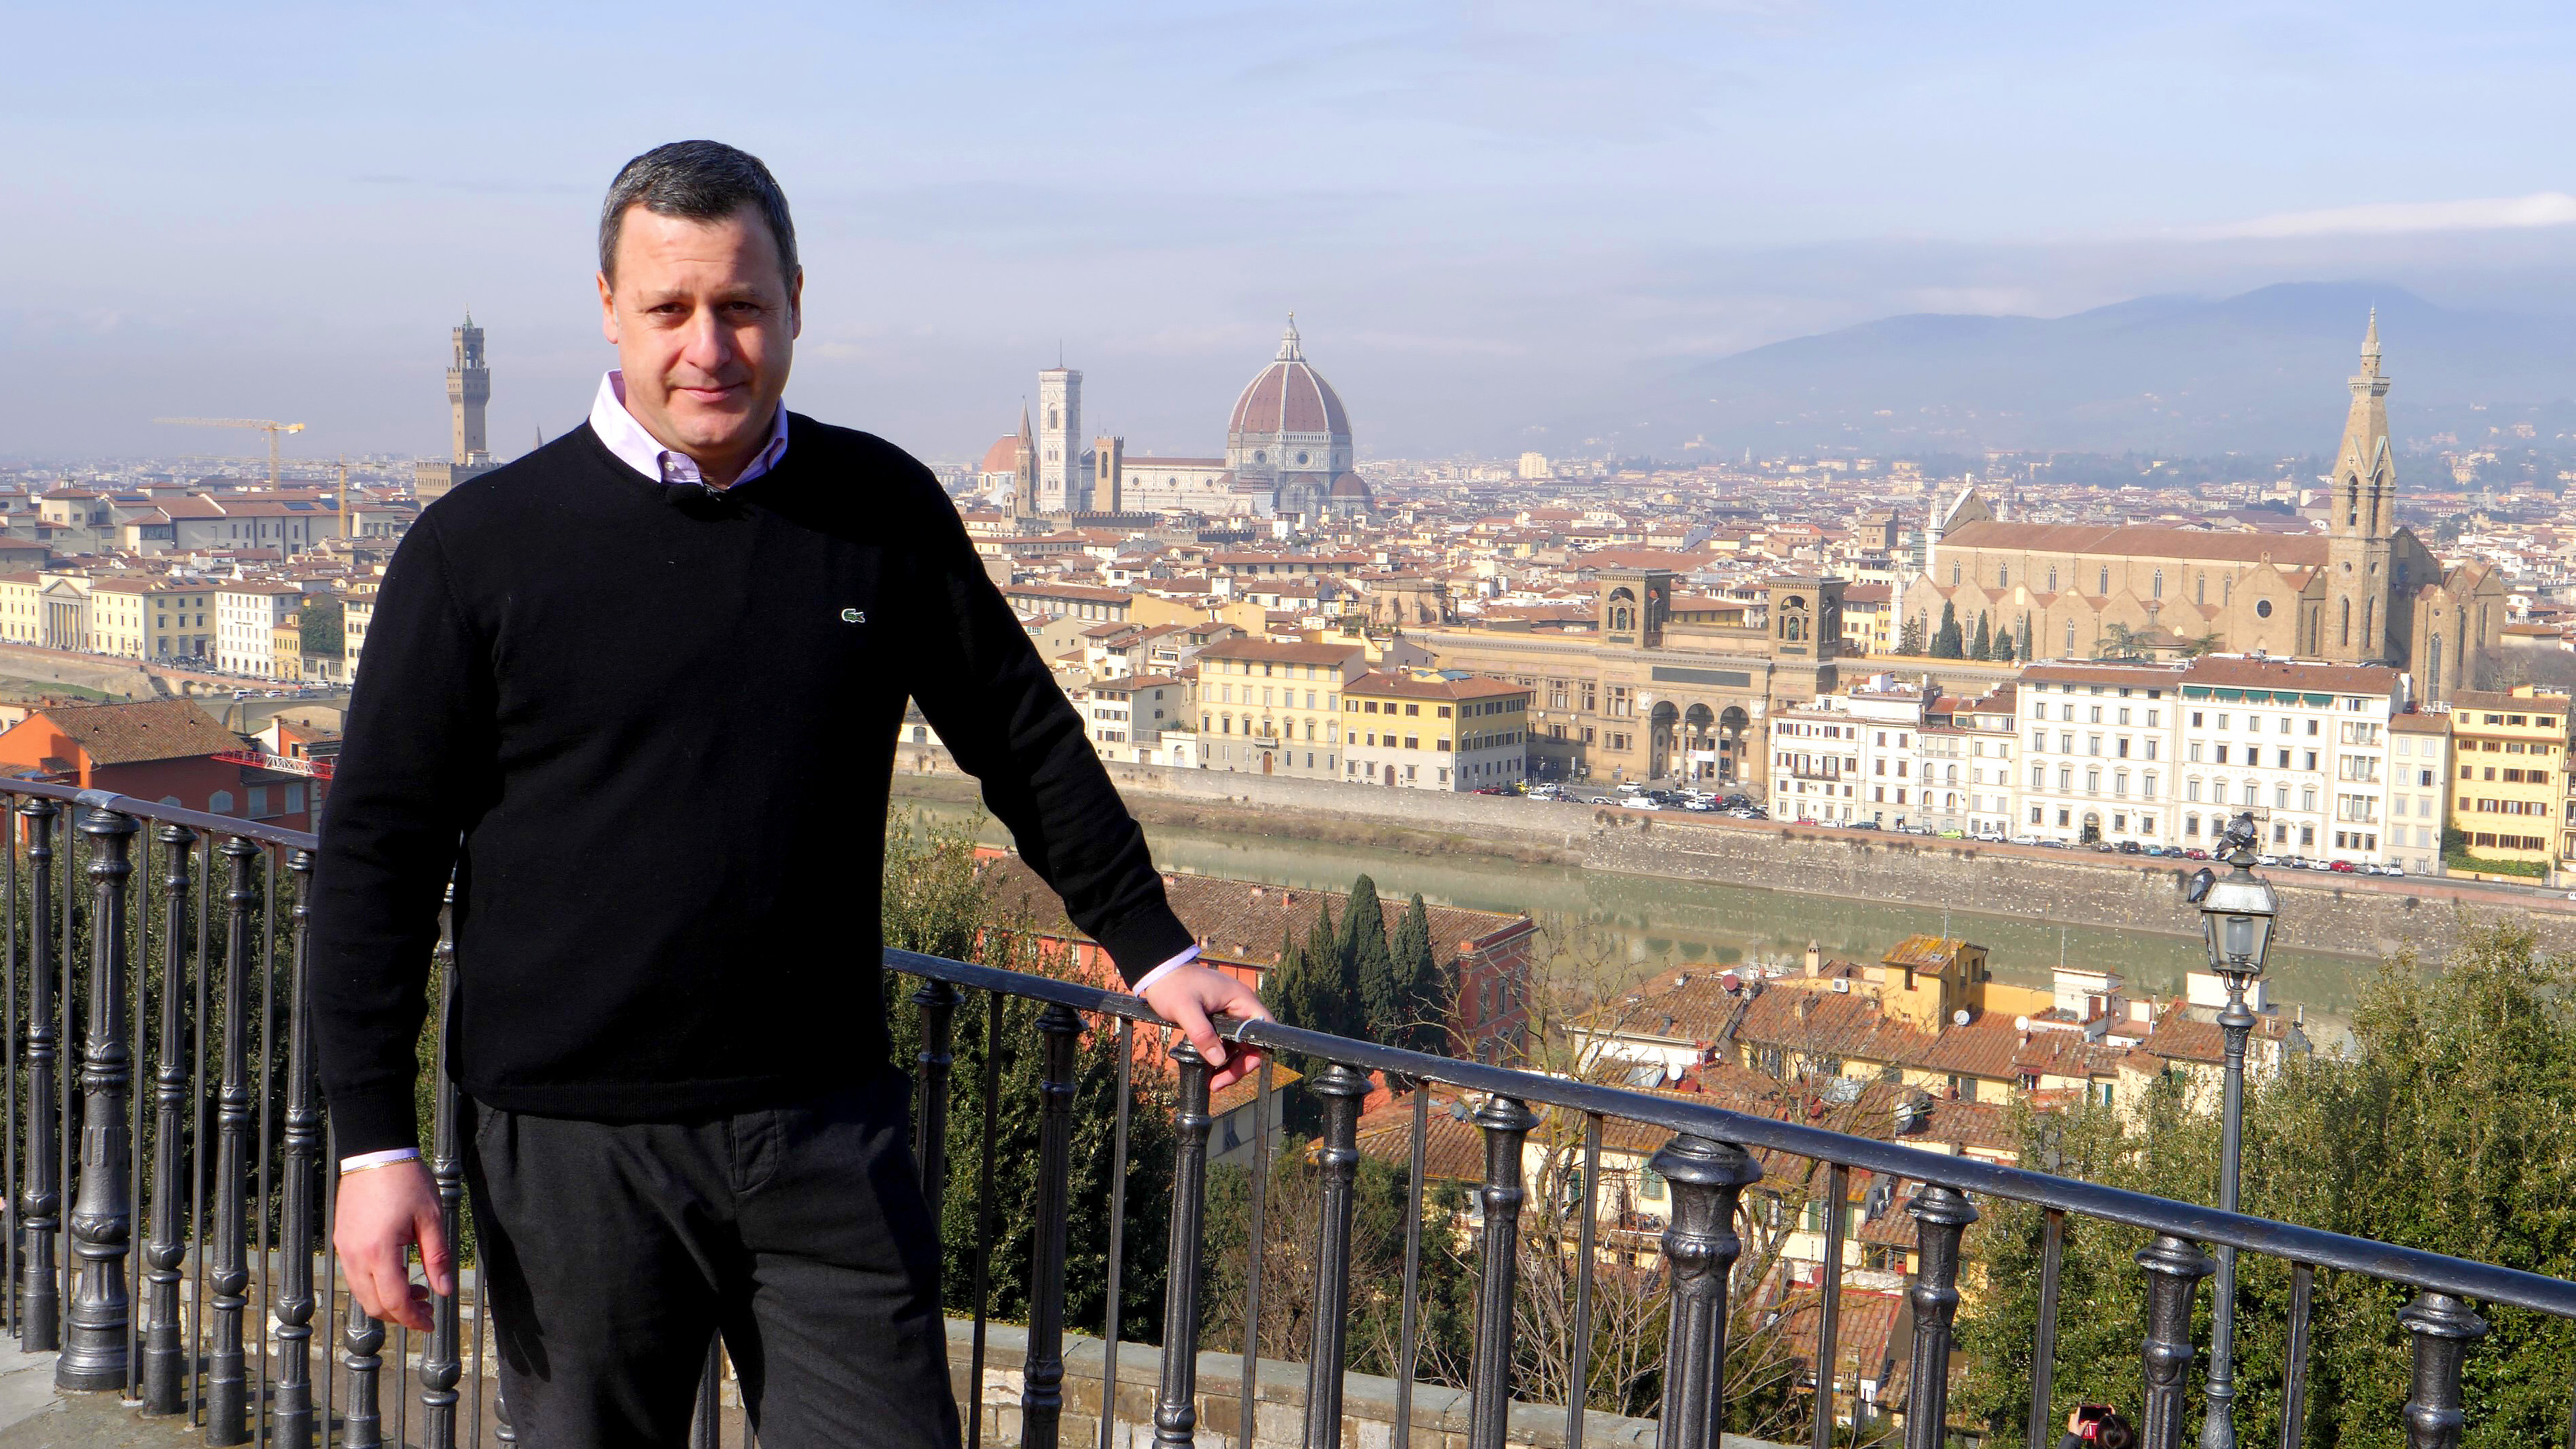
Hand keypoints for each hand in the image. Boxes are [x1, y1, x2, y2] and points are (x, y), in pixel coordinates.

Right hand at [334, 1159, 450, 1331]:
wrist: (375, 1154)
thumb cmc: (407, 1182)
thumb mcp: (432, 1219)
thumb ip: (437, 1258)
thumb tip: (444, 1290)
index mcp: (379, 1252)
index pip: (394, 1301)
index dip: (414, 1318)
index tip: (432, 1324)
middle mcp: (355, 1256)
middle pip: (374, 1305)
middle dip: (401, 1315)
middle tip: (427, 1310)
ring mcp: (344, 1250)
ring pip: (361, 1294)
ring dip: (387, 1301)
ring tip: (416, 1292)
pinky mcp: (341, 1242)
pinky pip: (355, 1277)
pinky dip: (375, 1286)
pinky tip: (397, 1274)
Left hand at [1140, 964, 1270, 1092]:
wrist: (1159, 972)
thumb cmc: (1173, 985)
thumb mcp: (1185, 1009)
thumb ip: (1202, 1033)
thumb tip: (1218, 1060)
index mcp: (1241, 999)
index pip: (1263, 1029)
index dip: (1256, 1052)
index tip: (1237, 1070)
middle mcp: (1241, 1007)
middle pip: (1253, 1042)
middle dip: (1239, 1066)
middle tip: (1218, 1083)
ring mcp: (1231, 1013)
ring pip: (1240, 1046)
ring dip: (1229, 1065)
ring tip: (1211, 1080)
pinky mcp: (1220, 1020)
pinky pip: (1227, 1042)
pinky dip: (1220, 1056)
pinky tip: (1208, 1068)